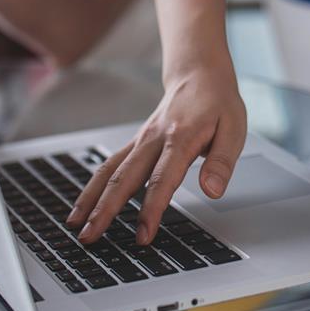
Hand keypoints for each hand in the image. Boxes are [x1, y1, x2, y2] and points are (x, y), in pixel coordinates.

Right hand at [66, 66, 246, 244]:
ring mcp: (141, 141)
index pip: (162, 180)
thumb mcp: (234, 129)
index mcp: (180, 138)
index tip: (143, 235)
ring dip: (91, 199)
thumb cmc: (218, 103)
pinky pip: (110, 165)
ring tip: (75, 225)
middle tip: (90, 237)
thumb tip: (212, 191)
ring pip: (109, 171)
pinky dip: (93, 186)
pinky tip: (83, 205)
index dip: (151, 209)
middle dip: (105, 210)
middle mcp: (154, 139)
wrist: (198, 73)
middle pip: (124, 178)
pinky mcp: (135, 143)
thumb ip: (222, 162)